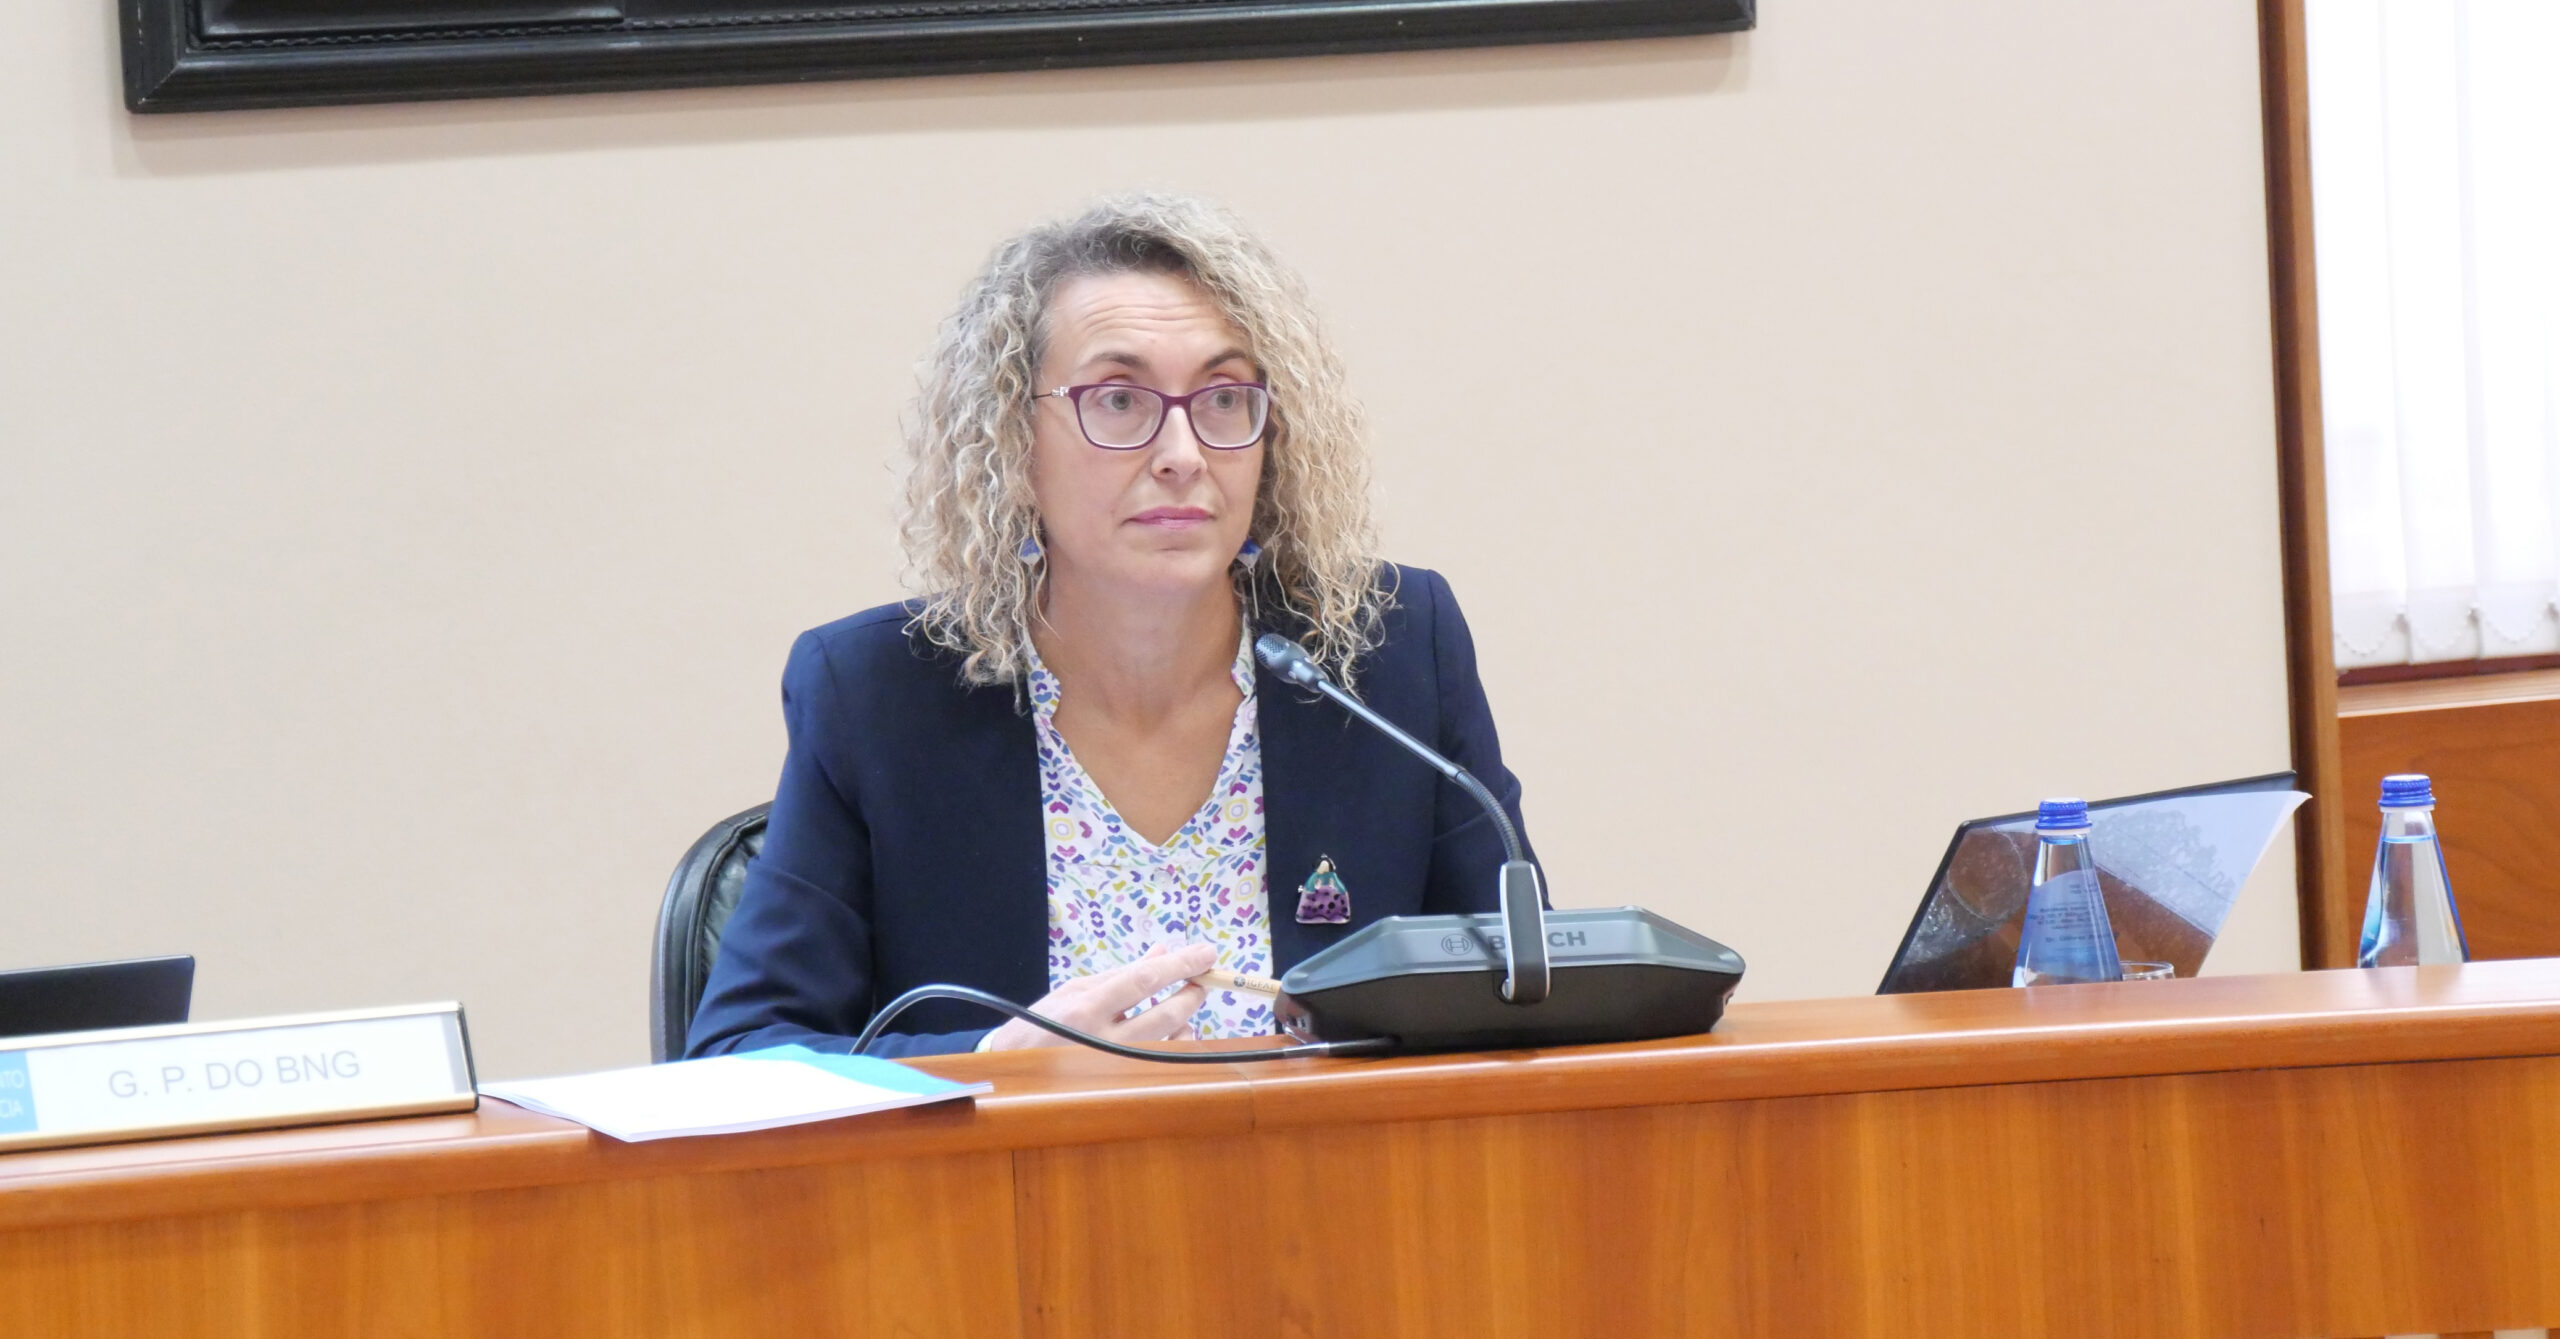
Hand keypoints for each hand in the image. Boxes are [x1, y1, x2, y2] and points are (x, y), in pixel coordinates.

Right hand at [980, 942, 1216, 1051]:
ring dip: (1186, 1019)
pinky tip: (1174, 1033)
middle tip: (1203, 979)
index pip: (1144, 981)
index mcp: (1086, 1007)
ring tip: (1185, 1003)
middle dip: (1191, 994)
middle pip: (1164, 1016)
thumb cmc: (1043, 1023)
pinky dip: (1174, 1044)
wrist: (1012, 1069)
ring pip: (1168, 1044)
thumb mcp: (1076, 989)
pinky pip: (1161, 1064)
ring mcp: (1114, 1068)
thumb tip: (1162, 952)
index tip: (1207, 954)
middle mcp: (1102, 1040)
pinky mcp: (1121, 1086)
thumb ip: (1122, 973)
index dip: (1180, 965)